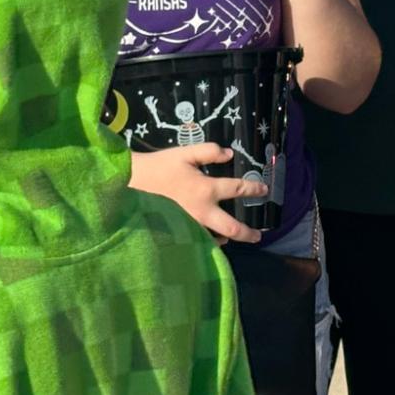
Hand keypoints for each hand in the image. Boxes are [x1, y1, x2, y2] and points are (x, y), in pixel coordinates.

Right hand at [129, 146, 268, 242]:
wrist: (130, 186)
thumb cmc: (158, 168)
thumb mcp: (184, 154)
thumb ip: (208, 151)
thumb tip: (228, 153)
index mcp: (206, 189)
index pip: (238, 190)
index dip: (254, 189)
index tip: (264, 190)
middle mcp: (203, 212)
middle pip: (233, 227)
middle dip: (248, 233)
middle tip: (258, 236)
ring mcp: (191, 227)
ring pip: (216, 239)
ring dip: (228, 238)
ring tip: (236, 237)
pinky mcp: (179, 235)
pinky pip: (199, 242)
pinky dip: (209, 242)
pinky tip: (212, 239)